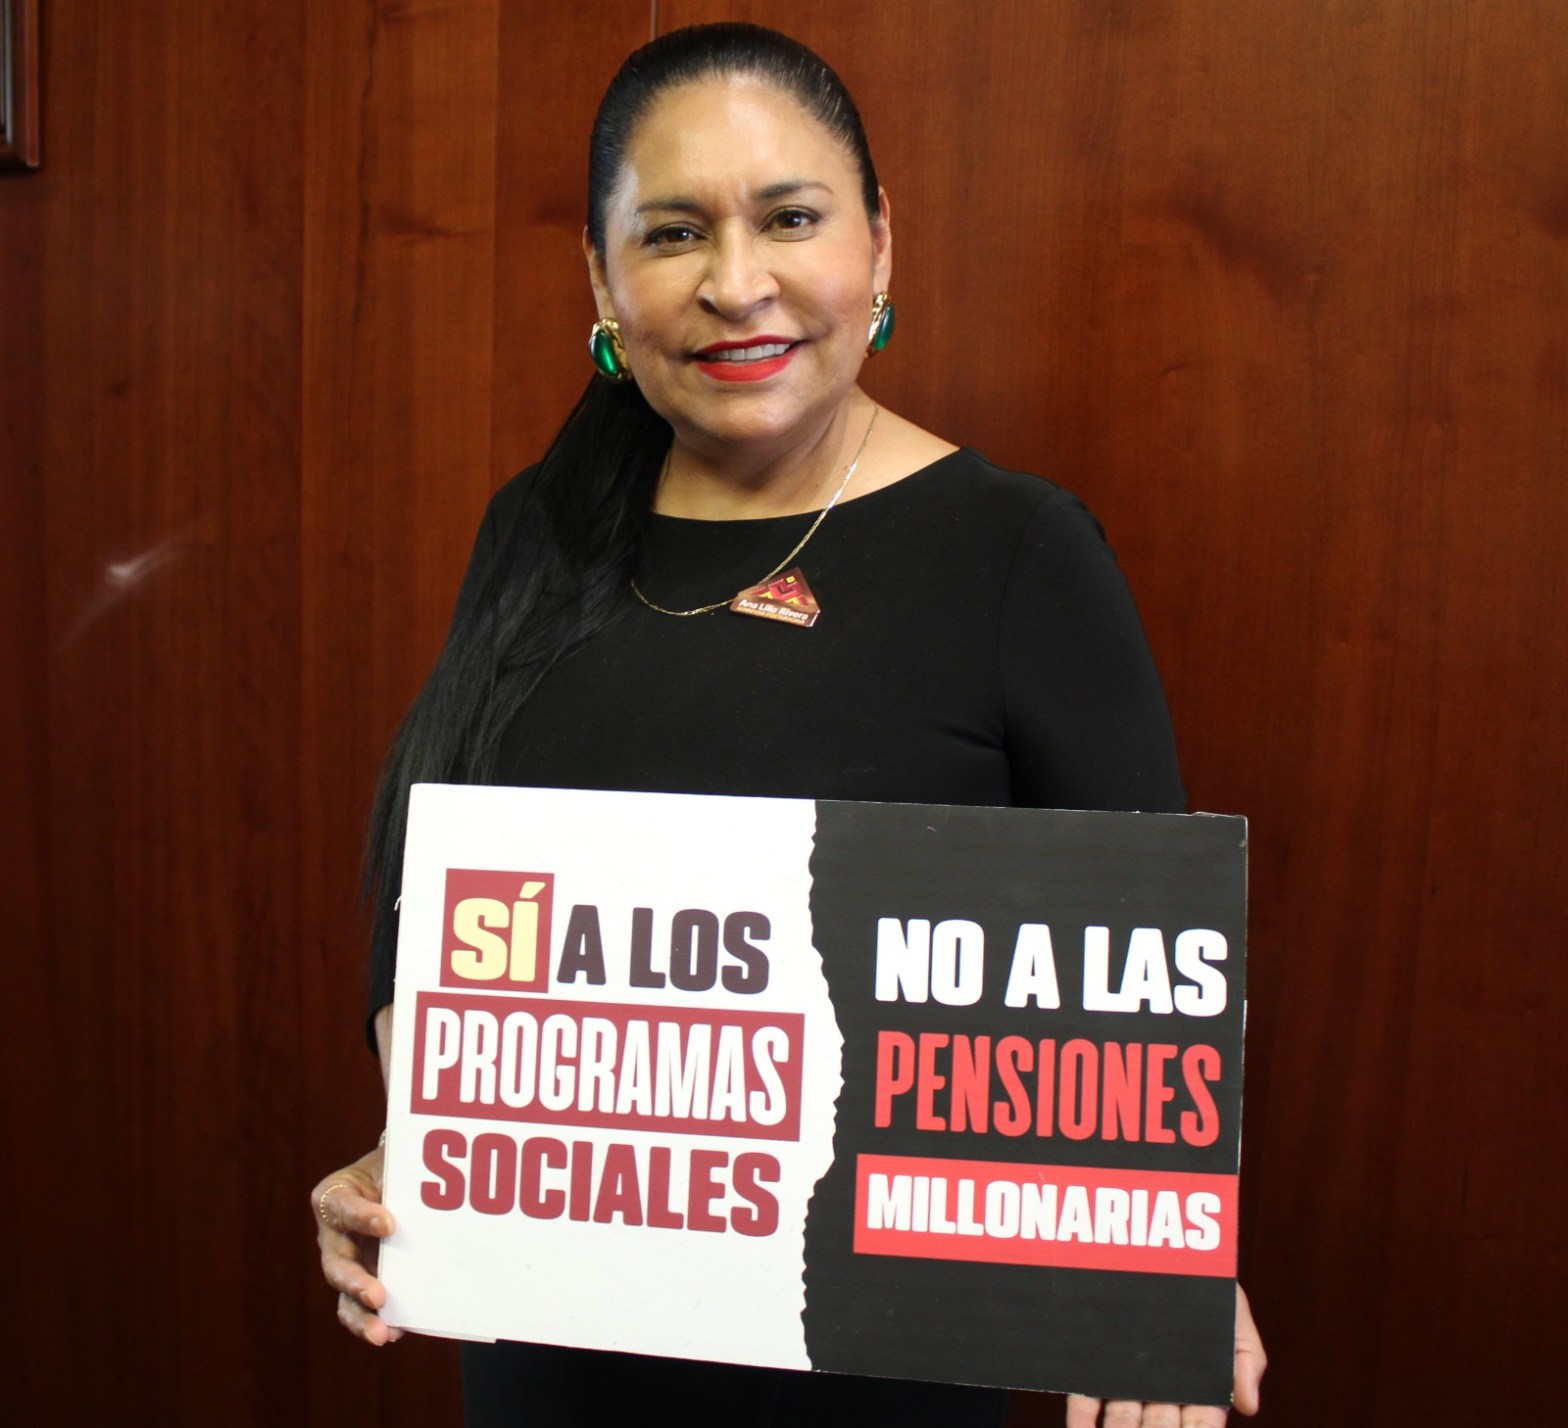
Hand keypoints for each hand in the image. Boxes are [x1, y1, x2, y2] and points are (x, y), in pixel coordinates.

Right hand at [312, 1141, 401, 1345]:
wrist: (401, 1178)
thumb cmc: (398, 1165)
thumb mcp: (399, 1161)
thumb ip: (406, 1177)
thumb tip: (436, 1198)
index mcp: (335, 1197)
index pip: (344, 1208)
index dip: (363, 1216)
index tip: (389, 1223)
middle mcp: (335, 1235)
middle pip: (337, 1264)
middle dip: (356, 1283)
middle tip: (378, 1296)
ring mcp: (349, 1263)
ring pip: (346, 1297)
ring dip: (362, 1316)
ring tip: (382, 1334)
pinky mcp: (366, 1283)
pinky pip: (365, 1309)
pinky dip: (378, 1322)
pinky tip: (396, 1332)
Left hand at [1064, 1284, 1264, 1426]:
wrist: (1162, 1248)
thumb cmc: (1207, 1287)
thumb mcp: (1234, 1317)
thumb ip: (1246, 1360)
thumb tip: (1250, 1406)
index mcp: (1198, 1387)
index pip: (1199, 1424)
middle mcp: (1159, 1389)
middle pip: (1157, 1427)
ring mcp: (1127, 1379)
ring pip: (1122, 1419)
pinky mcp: (1096, 1366)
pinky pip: (1086, 1396)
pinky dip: (1082, 1418)